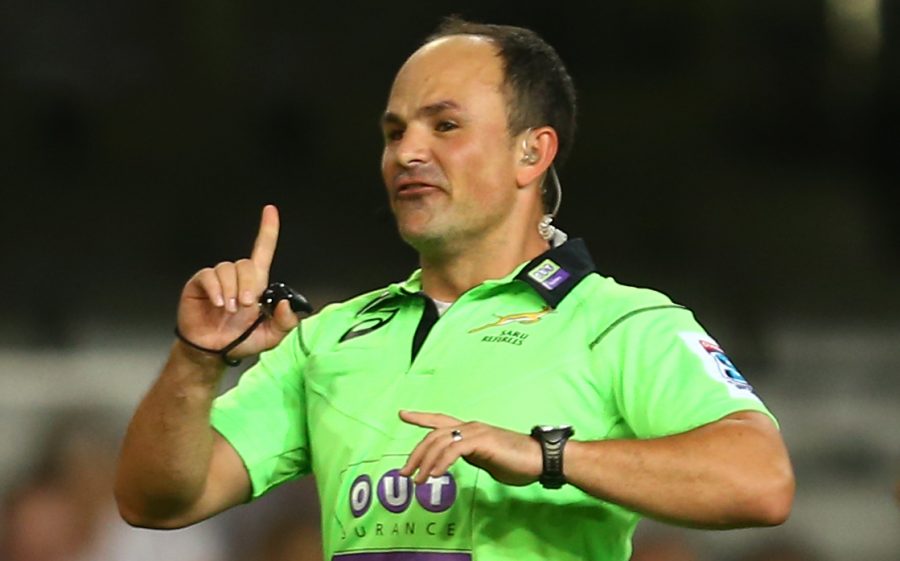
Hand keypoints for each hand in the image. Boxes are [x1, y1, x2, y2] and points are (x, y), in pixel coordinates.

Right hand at [176, 205, 298, 360]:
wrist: (212, 352)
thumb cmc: (240, 340)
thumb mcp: (271, 336)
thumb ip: (285, 322)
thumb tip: (285, 303)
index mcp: (256, 284)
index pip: (263, 250)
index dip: (267, 230)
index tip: (270, 210)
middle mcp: (237, 277)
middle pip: (246, 264)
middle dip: (249, 285)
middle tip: (246, 306)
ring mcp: (218, 278)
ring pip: (229, 270)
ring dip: (231, 291)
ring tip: (229, 310)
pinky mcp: (201, 283)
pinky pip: (210, 276)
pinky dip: (216, 290)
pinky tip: (217, 304)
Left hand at [398, 411, 541, 486]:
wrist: (540, 459)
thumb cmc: (518, 462)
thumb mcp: (487, 459)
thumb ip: (472, 456)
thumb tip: (457, 460)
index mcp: (470, 430)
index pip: (440, 420)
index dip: (421, 417)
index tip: (402, 414)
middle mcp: (470, 427)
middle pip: (433, 435)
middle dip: (416, 454)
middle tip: (404, 473)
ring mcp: (476, 432)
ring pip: (440, 442)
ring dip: (425, 462)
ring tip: (419, 480)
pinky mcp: (482, 442)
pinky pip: (454, 450)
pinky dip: (442, 462)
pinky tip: (437, 475)